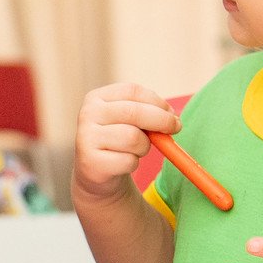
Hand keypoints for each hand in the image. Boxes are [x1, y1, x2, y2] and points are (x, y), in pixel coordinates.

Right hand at [72, 83, 177, 206]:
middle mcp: (87, 114)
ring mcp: (86, 138)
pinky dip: (134, 164)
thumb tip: (173, 119)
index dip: (157, 101)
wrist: (95, 172)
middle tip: (176, 128)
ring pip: (133, 138)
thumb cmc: (117, 140)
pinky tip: (123, 163)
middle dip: (162, 120)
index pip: (132, 91)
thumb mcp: (129, 121)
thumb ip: (148, 113)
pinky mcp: (91, 162)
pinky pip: (128, 161)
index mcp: (96, 98)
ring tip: (137, 150)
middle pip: (134, 112)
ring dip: (144, 146)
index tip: (172, 113)